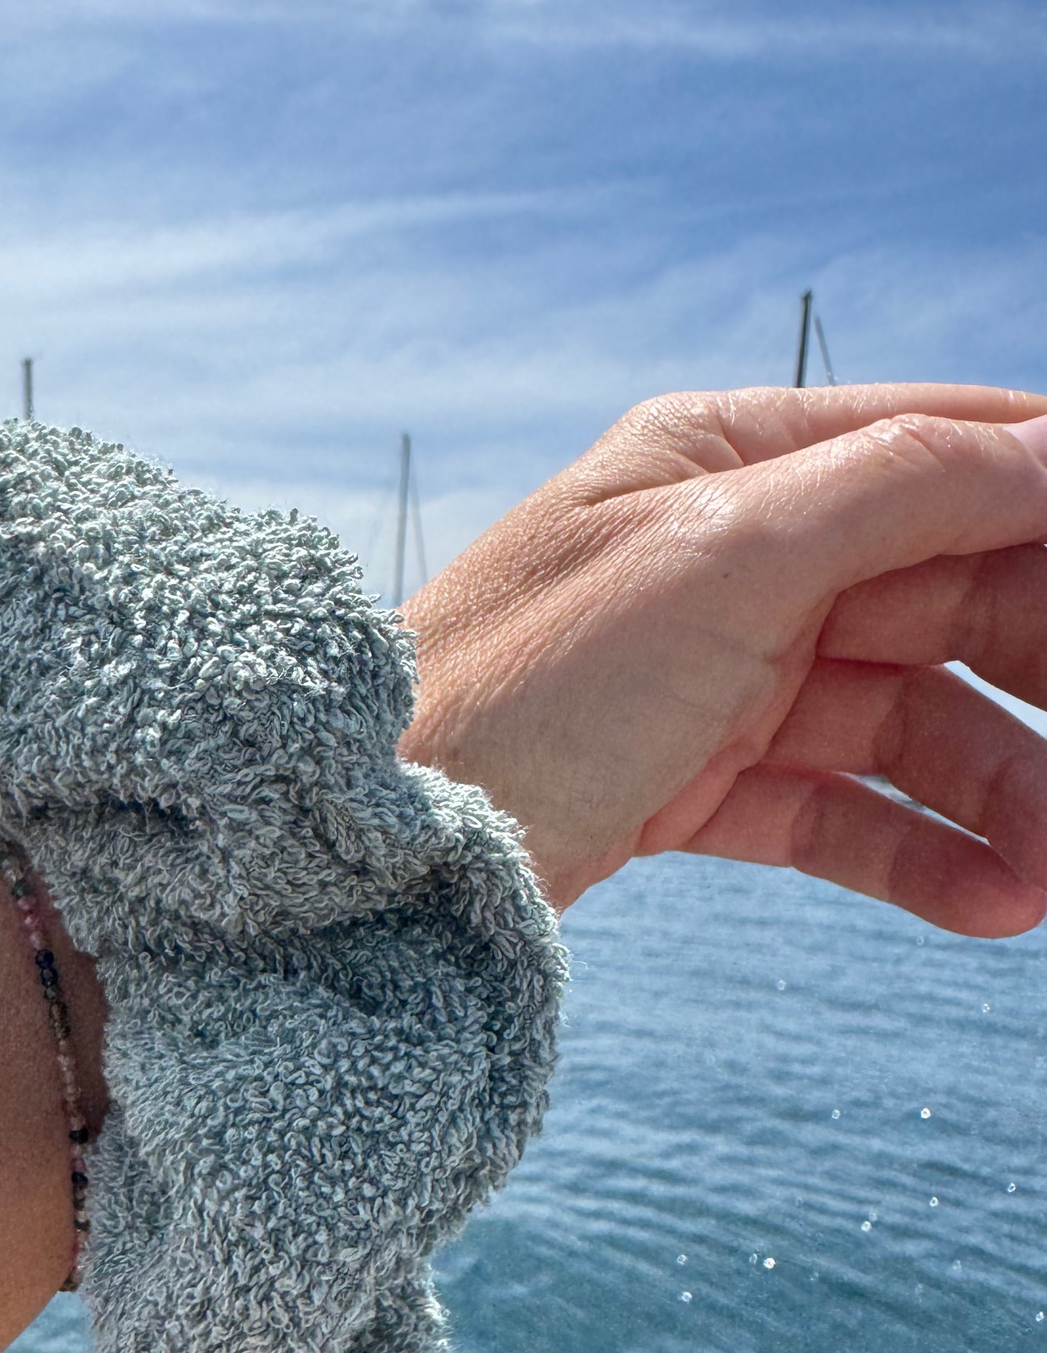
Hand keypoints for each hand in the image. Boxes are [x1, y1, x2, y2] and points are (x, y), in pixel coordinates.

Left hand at [400, 385, 1046, 935]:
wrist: (373, 852)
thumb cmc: (520, 680)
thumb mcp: (720, 554)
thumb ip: (902, 487)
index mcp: (733, 453)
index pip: (954, 449)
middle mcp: (737, 554)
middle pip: (955, 592)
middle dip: (1046, 672)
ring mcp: (723, 674)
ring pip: (913, 720)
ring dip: (1004, 791)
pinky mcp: (700, 785)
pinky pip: (844, 809)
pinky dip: (919, 852)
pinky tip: (995, 904)